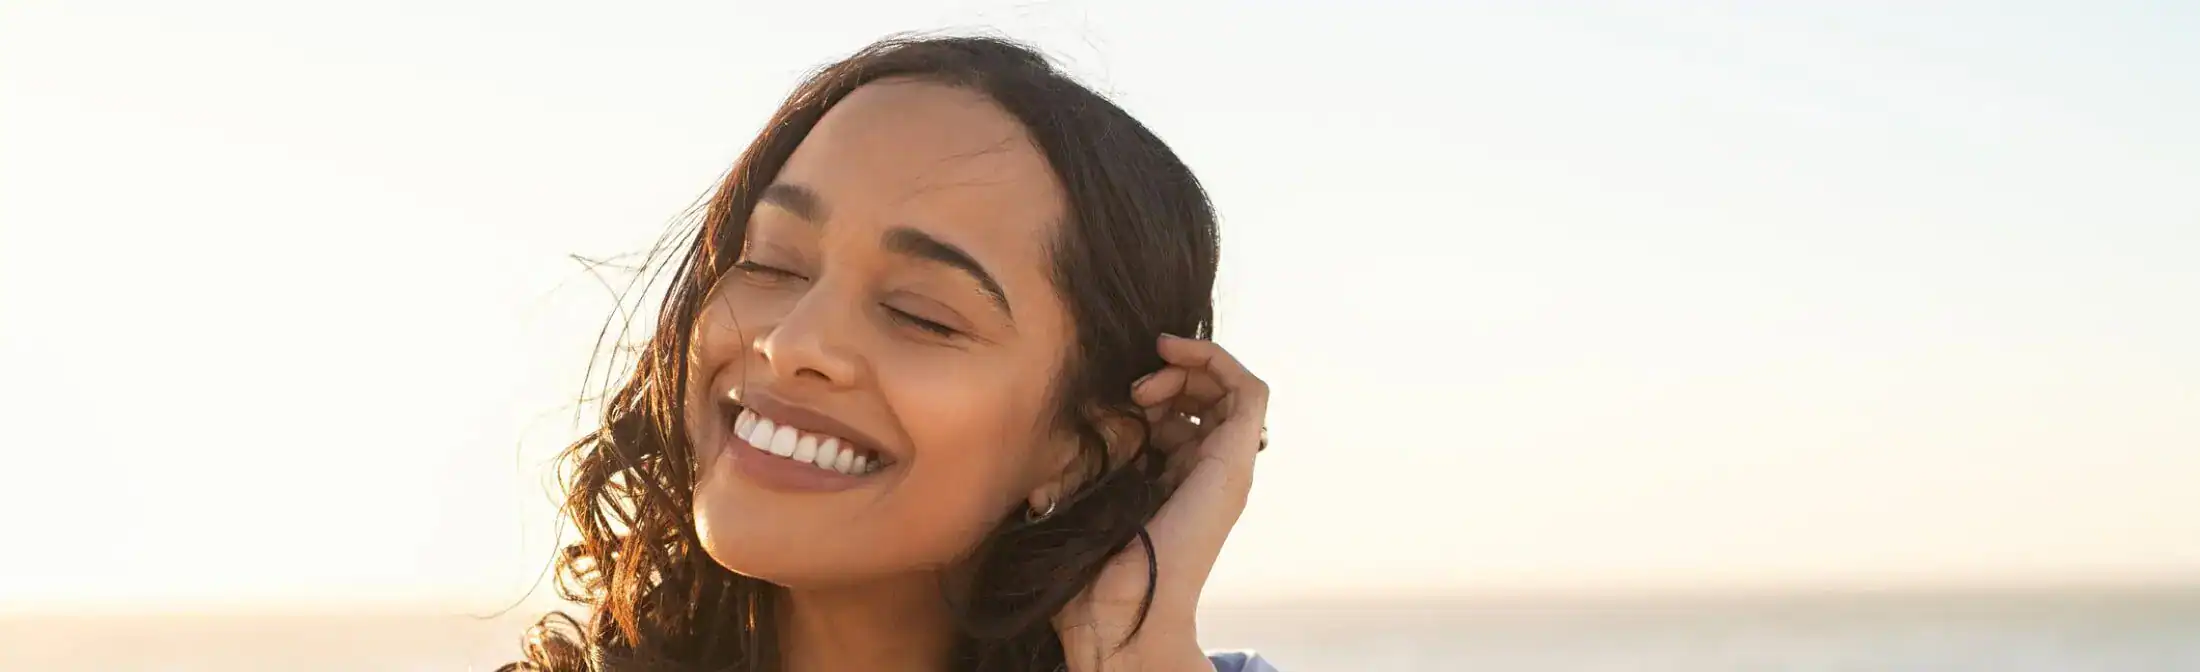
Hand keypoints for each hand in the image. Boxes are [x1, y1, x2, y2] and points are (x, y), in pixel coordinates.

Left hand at [1055, 334, 1267, 671]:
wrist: (1119, 612)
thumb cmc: (1092, 568)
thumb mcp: (1081, 492)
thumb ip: (1087, 457)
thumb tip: (1074, 422)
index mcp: (1173, 479)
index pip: (1179, 414)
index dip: (1151, 389)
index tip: (1116, 394)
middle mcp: (1205, 470)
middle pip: (1206, 395)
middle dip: (1171, 373)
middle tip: (1134, 387)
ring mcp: (1225, 465)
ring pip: (1230, 388)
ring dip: (1190, 366)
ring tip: (1147, 382)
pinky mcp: (1235, 461)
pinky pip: (1250, 391)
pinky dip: (1216, 360)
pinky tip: (1174, 357)